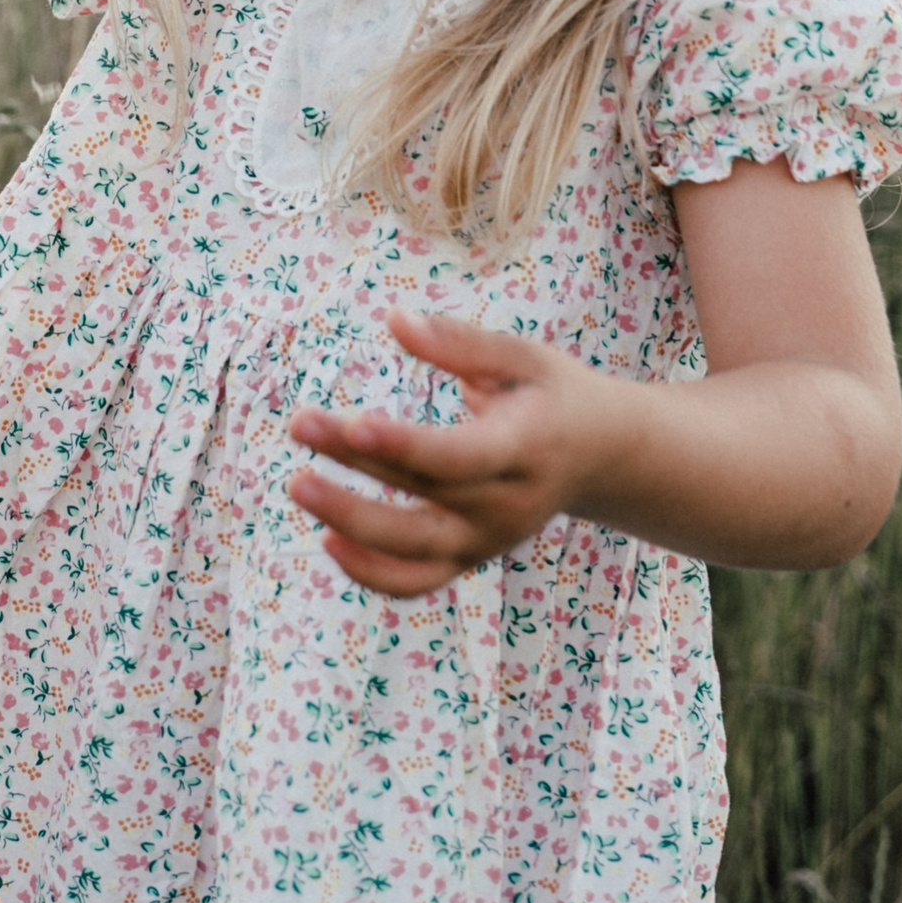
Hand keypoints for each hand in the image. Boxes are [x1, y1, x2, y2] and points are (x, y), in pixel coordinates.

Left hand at [286, 306, 618, 599]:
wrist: (602, 455)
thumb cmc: (552, 393)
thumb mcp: (523, 357)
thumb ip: (460, 342)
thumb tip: (393, 319)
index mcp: (526, 448)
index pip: (459, 458)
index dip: (405, 445)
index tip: (354, 423)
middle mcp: (508, 504)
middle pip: (423, 493)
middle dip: (355, 463)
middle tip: (300, 423)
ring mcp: (488, 539)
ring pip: (413, 550)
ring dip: (350, 522)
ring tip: (299, 482)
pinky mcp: (471, 558)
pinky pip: (416, 582)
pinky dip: (371, 573)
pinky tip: (328, 540)